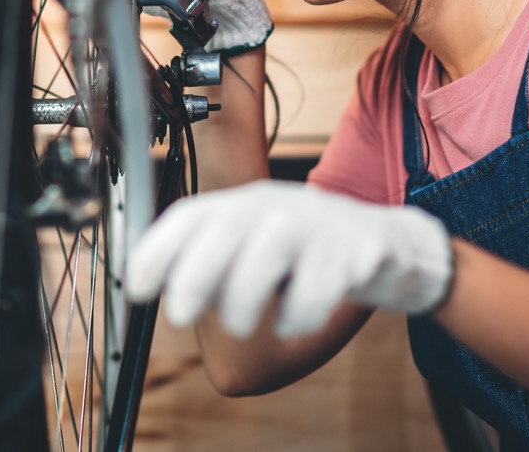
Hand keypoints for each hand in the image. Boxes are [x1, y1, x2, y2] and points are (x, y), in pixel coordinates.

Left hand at [126, 180, 452, 339]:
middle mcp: (278, 205)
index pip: (193, 214)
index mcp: (246, 204)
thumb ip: (213, 258)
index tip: (137, 288)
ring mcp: (320, 222)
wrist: (391, 244)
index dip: (159, 247)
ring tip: (243, 324)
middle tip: (179, 316)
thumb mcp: (257, 243)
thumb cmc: (310, 250)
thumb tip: (156, 286)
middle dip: (195, 273)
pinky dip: (300, 313)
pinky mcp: (357, 247)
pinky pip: (322, 281)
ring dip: (246, 295)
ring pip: (271, 247)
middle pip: (228, 227)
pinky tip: (294, 324)